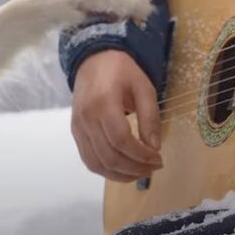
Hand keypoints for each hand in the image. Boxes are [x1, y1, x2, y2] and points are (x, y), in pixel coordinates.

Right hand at [72, 50, 162, 181]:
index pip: (121, 140)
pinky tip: (123, 169)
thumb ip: (150, 117)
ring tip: (141, 172)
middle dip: (135, 168)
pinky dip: (107, 171)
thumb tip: (154, 147)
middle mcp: (86, 119)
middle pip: (109, 156)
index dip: (141, 155)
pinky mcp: (76, 133)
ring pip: (97, 163)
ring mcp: (78, 127)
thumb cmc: (121, 71)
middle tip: (153, 167)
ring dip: (121, 175)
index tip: (158, 158)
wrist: (93, 59)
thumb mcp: (143, 87)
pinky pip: (89, 160)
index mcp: (103, 103)